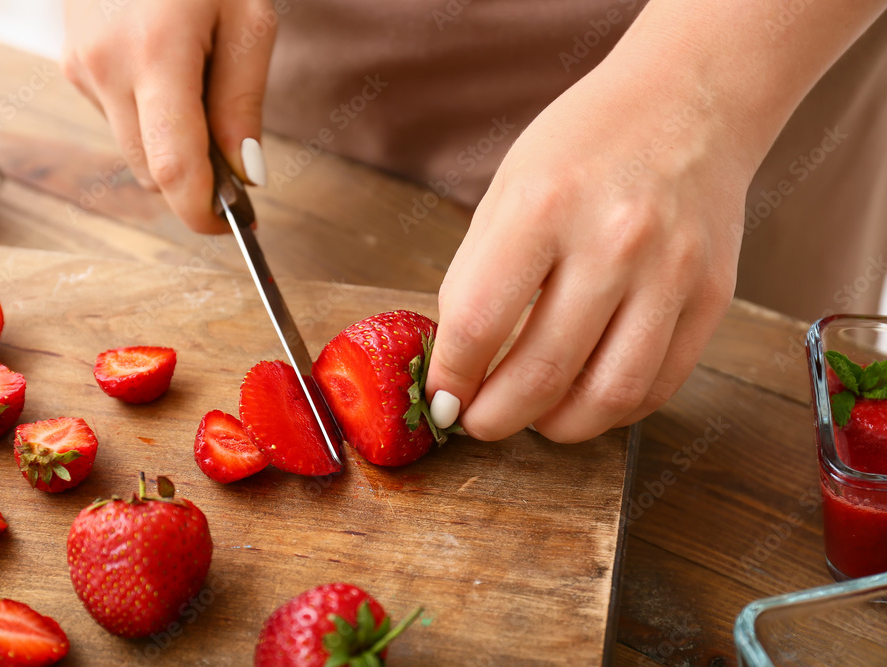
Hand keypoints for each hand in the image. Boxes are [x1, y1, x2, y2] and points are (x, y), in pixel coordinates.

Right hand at [61, 0, 273, 231]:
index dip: (206, 213)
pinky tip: (171, 75)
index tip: (238, 224)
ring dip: (172, 148)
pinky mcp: (70, 62)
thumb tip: (245, 176)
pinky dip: (150, 120)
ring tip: (205, 92)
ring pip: (133, 150)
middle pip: (151, 171)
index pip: (174, 170)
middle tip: (238, 164)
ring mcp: (80, 65)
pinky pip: (117, 119)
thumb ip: (243, 102)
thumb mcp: (248, 19)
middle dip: (196, 183)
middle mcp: (104, 68)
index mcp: (155, 55)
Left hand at [426, 54, 754, 442]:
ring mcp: (671, 272)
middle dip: (495, 418)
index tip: (442, 398)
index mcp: (543, 206)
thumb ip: (477, 275)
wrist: (688, 103)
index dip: (451, 376)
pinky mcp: (712, 295)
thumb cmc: (584, 145)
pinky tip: (586, 398)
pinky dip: (614, 411)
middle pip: (543, 372)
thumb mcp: (507, 190)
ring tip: (533, 418)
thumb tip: (458, 361)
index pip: (478, 321)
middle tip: (477, 423)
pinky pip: (660, 385)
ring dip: (557, 428)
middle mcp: (613, 241)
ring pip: (608, 396)